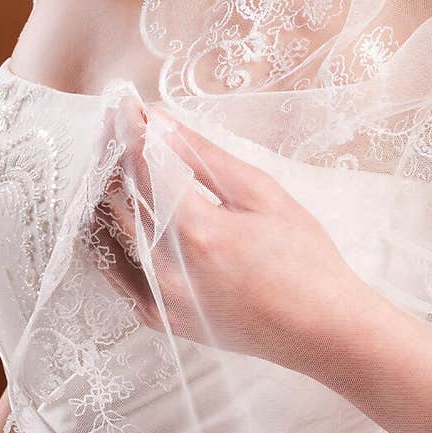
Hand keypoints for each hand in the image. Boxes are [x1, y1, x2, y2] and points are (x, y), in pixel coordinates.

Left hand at [96, 98, 374, 374]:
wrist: (321, 329)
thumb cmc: (303, 257)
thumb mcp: (261, 193)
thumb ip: (204, 156)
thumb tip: (160, 123)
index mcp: (196, 230)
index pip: (143, 166)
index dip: (129, 129)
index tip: (125, 103)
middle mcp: (167, 268)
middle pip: (120, 197)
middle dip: (115, 154)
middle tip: (118, 123)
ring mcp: (160, 300)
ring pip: (112, 233)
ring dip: (110, 191)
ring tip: (116, 158)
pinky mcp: (160, 319)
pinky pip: (118, 273)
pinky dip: (111, 238)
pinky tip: (115, 214)